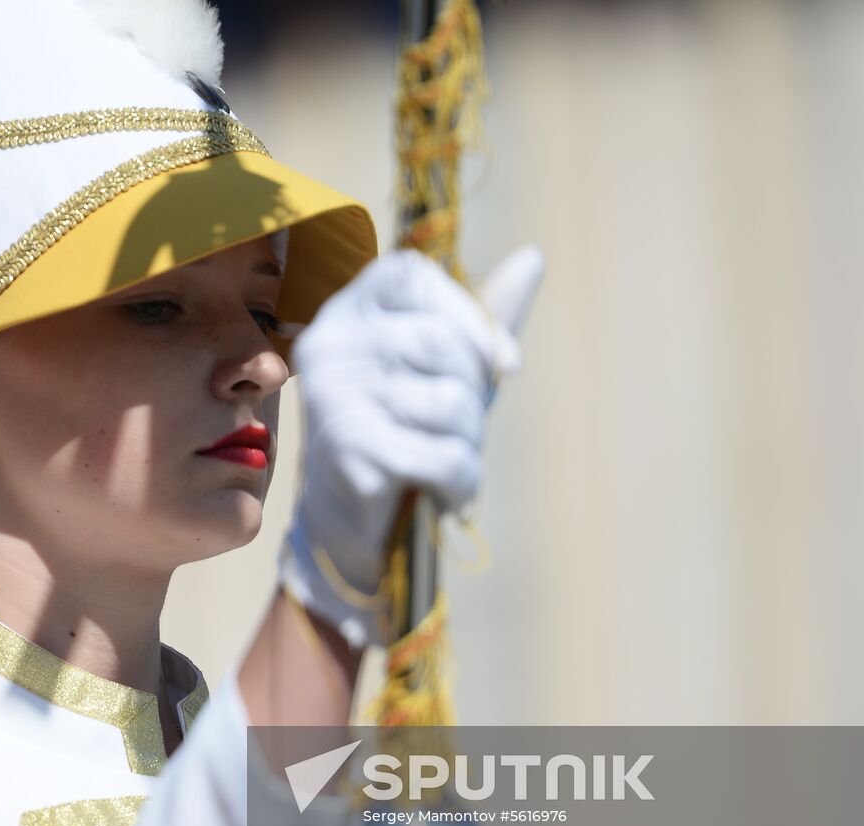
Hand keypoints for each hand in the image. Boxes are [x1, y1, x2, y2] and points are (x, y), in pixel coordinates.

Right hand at [278, 246, 544, 647]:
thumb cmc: (400, 436)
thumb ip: (480, 317)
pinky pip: (446, 457)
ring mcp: (333, 401)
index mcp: (345, 314)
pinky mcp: (350, 456)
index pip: (410, 274)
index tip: (499, 363)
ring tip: (442, 462)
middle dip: (473, 394)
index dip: (467, 315)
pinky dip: (461, 483)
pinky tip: (441, 491)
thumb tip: (534, 258)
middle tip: (456, 430)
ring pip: (449, 403)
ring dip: (468, 444)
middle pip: (439, 342)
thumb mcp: (440, 370)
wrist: (345, 529)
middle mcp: (328, 347)